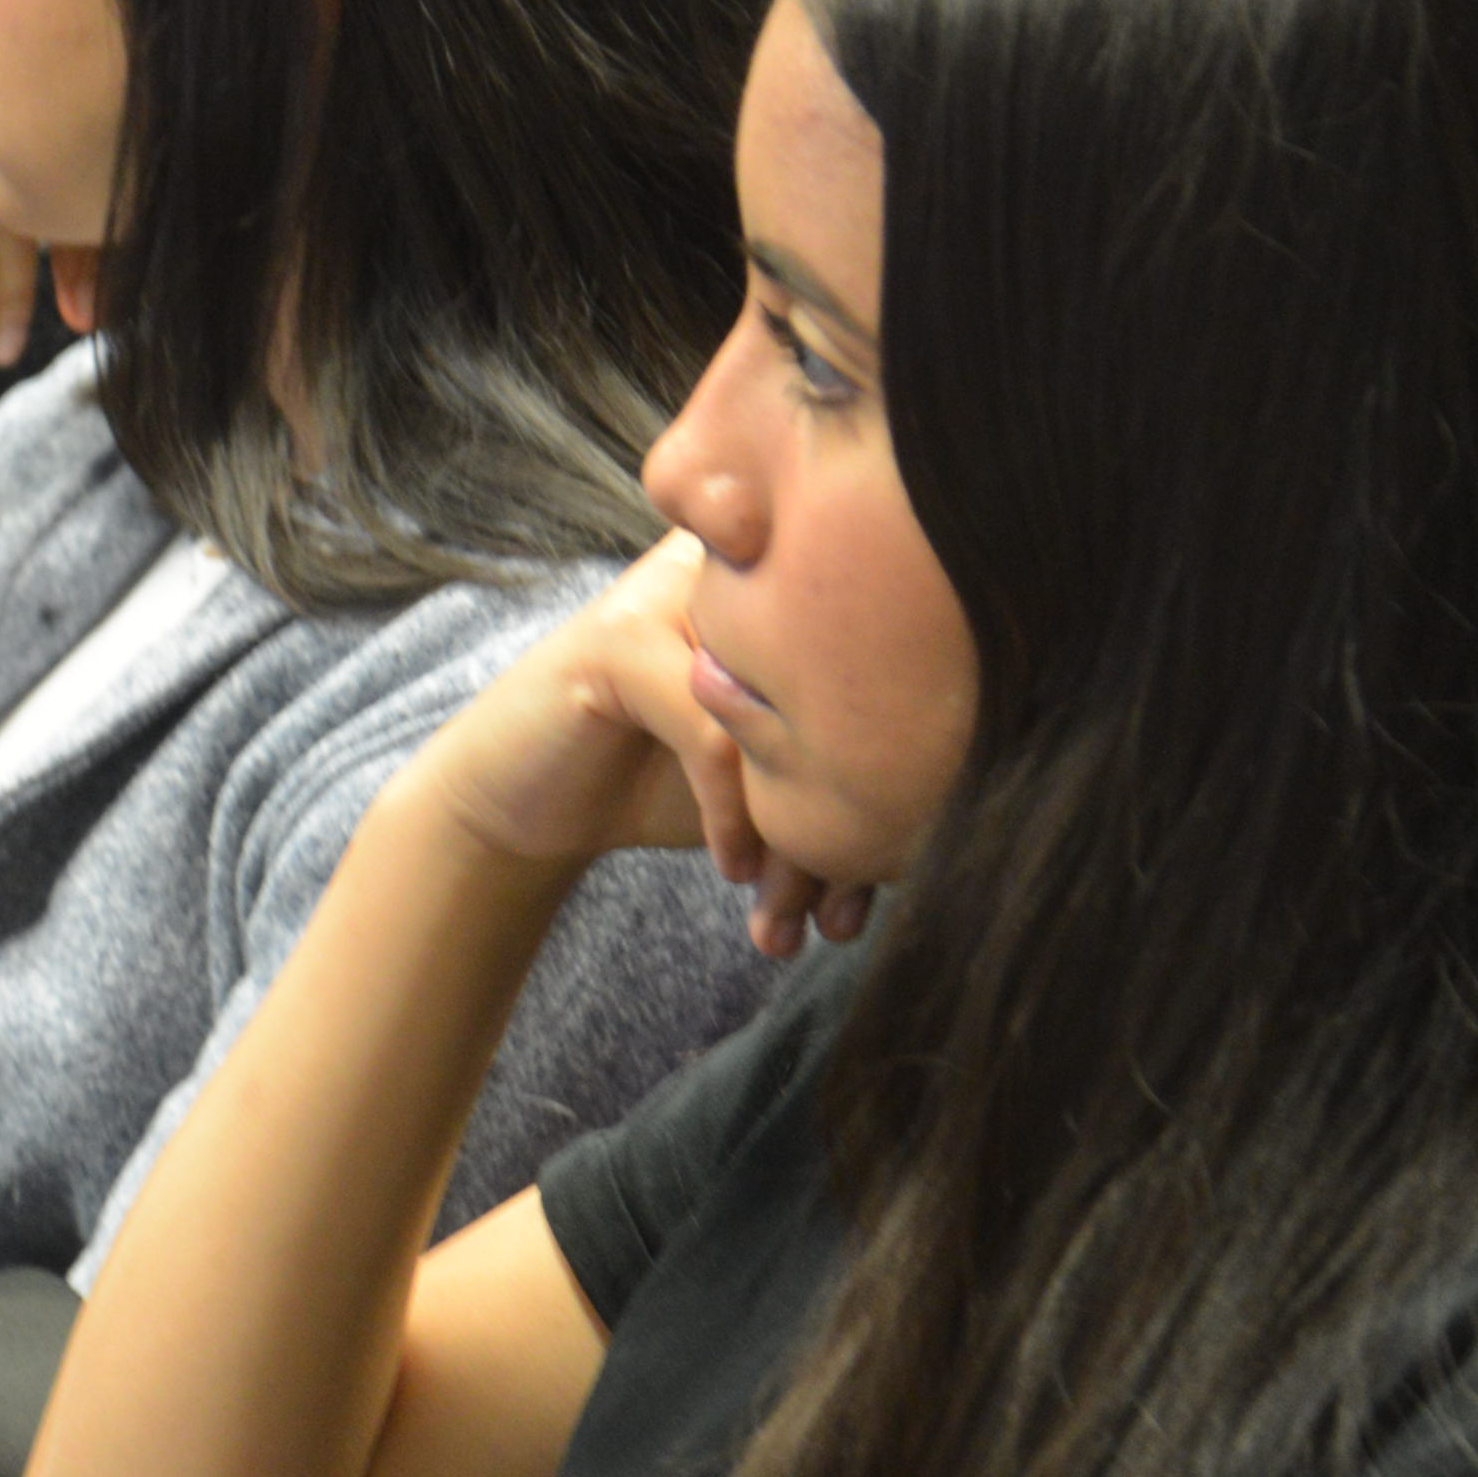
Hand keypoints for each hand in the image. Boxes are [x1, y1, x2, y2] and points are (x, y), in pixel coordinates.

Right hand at [409, 535, 859, 955]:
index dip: (899, 776)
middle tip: (846, 909)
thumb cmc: (661, 785)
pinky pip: (714, 734)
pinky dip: (732, 814)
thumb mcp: (768, 778)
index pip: (881, 661)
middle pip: (840, 683)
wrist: (525, 808)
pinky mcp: (617, 639)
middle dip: (853, 812)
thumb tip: (953, 821)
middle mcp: (735, 567)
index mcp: (787, 579)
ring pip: (781, 711)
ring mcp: (672, 592)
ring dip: (796, 826)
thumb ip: (843, 771)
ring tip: (797, 908)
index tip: (888, 880)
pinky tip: (734, 871)